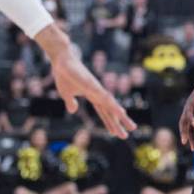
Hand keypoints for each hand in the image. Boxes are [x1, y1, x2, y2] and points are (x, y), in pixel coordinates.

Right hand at [37, 24, 135, 138]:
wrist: (62, 59)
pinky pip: (101, 94)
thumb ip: (71, 103)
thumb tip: (73, 110)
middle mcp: (98, 93)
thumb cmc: (65, 75)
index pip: (104, 112)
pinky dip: (109, 101)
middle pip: (110, 110)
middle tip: (132, 130)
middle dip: (120, 121)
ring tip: (128, 122)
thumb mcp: (66, 94)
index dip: (110, 123)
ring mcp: (95, 88)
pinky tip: (117, 108)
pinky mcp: (90, 83)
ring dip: (118, 113)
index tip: (116, 133)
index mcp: (93, 96)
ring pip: (109, 103)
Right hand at [179, 76, 193, 149]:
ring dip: (189, 138)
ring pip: (187, 129)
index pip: (189, 111)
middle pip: (183, 123)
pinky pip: (193, 130)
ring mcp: (190, 115)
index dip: (190, 118)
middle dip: (184, 132)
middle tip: (185, 141)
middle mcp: (188, 110)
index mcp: (191, 103)